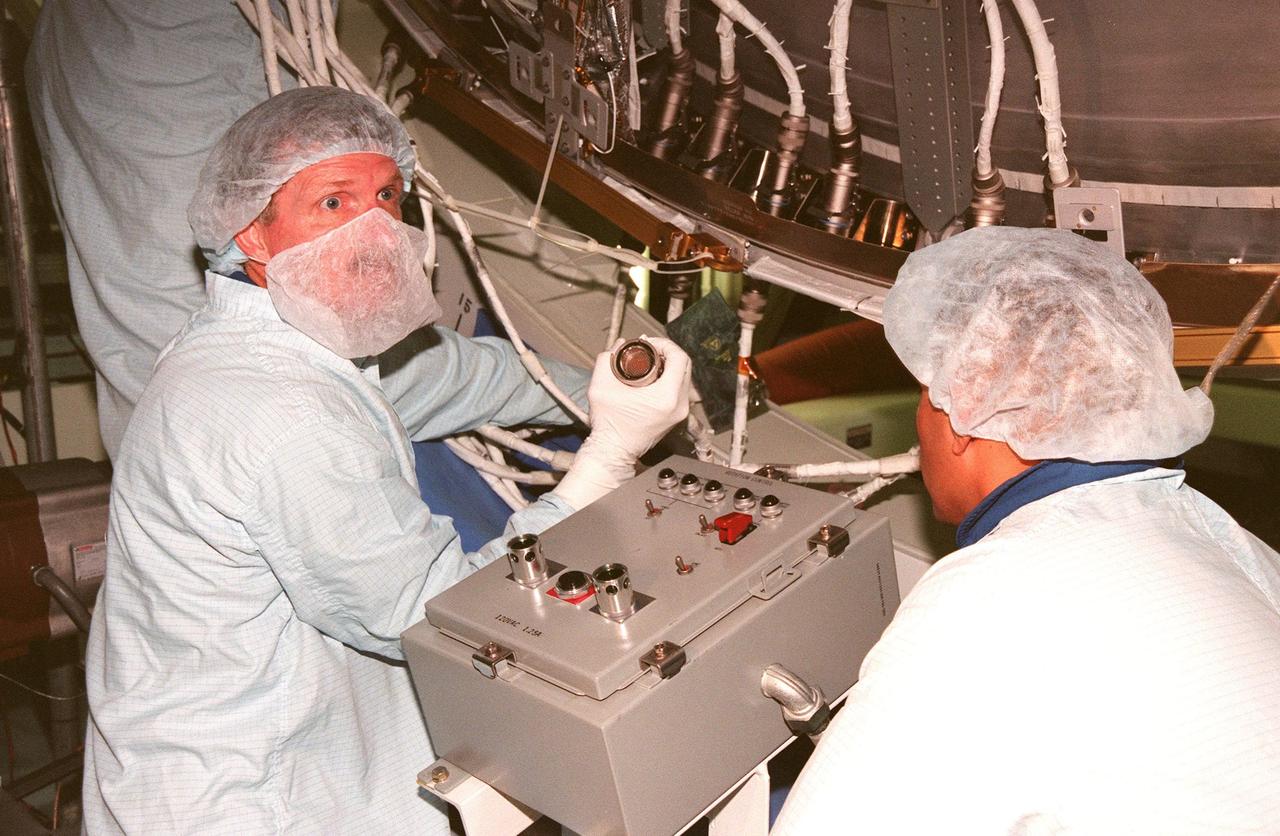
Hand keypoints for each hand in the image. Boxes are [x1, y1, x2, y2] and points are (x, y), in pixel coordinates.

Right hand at [552, 337, 691, 507]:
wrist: (613, 451)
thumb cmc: (608, 424)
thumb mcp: (600, 386)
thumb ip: (607, 358)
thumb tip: (621, 343)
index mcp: (666, 397)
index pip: (679, 358)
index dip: (665, 344)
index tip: (648, 343)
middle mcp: (679, 405)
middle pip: (685, 365)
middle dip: (668, 352)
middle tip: (649, 349)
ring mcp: (680, 412)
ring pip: (685, 377)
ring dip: (670, 364)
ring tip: (650, 360)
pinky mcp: (677, 417)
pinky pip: (680, 389)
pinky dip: (670, 378)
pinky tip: (654, 375)